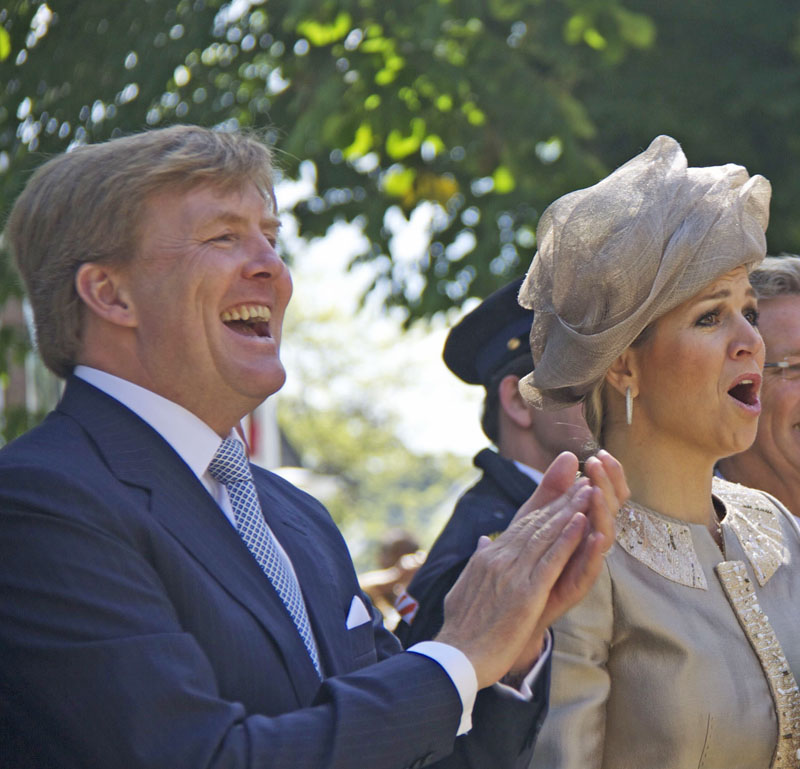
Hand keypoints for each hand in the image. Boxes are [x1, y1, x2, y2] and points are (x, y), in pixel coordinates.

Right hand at [435, 450, 627, 688]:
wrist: (455, 656)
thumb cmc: (461, 628)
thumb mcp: (464, 587)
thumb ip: (477, 561)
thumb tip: (483, 541)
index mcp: (489, 557)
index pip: (521, 523)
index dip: (544, 502)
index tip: (562, 485)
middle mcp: (500, 558)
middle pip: (536, 522)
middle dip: (562, 498)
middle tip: (582, 475)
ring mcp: (512, 574)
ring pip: (546, 535)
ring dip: (570, 510)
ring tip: (589, 489)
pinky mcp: (525, 593)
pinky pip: (550, 561)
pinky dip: (567, 540)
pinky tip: (582, 523)